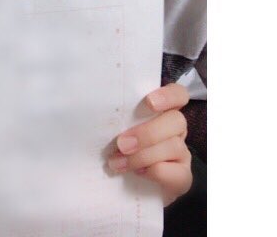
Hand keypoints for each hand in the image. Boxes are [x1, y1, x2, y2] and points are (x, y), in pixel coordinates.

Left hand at [108, 83, 191, 205]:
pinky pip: (177, 172)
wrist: (131, 182)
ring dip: (142, 156)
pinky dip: (155, 172)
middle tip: (121, 144)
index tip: (149, 102)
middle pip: (176, 120)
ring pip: (174, 146)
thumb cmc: (120, 145)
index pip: (178, 94)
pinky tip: (137, 173)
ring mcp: (182, 151)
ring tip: (118, 162)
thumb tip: (92, 109)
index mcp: (162, 110)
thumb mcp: (118, 126)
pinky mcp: (183, 175)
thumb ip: (117, 117)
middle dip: (147, 133)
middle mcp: (175, 128)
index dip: (168, 96)